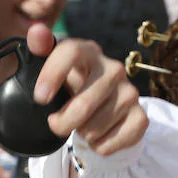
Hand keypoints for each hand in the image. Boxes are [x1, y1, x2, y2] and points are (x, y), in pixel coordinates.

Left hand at [28, 24, 147, 155]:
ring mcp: (130, 93)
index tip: (40, 98)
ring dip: (80, 134)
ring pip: (94, 129)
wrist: (102, 104)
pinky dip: (97, 147)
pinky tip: (97, 134)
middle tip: (55, 123)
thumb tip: (37, 31)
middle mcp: (113, 69)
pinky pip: (109, 144)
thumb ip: (40, 49)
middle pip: (83, 105)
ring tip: (82, 123)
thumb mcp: (52, 67)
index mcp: (88, 52)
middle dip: (62, 123)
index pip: (71, 52)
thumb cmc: (71, 83)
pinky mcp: (140, 117)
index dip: (52, 74)